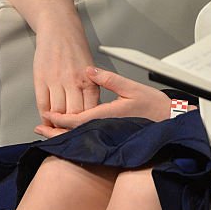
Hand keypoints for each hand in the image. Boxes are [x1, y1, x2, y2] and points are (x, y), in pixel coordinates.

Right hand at [32, 25, 100, 127]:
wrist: (58, 29)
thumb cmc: (75, 48)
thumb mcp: (90, 68)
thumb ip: (90, 88)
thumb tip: (91, 109)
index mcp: (89, 80)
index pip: (91, 110)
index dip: (88, 124)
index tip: (86, 131)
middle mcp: (74, 82)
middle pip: (75, 115)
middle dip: (73, 127)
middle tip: (71, 134)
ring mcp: (56, 81)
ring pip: (58, 112)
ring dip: (57, 124)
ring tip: (58, 129)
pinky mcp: (41, 79)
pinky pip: (42, 104)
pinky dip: (45, 115)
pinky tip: (47, 119)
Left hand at [34, 66, 173, 136]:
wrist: (170, 122)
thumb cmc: (154, 106)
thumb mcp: (131, 87)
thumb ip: (108, 79)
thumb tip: (88, 70)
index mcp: (106, 116)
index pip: (75, 120)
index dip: (58, 118)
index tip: (45, 115)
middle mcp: (105, 129)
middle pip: (74, 133)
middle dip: (55, 132)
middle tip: (40, 128)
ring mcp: (109, 135)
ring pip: (81, 138)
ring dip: (65, 135)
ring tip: (51, 131)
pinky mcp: (114, 138)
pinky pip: (91, 138)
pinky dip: (78, 136)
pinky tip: (74, 134)